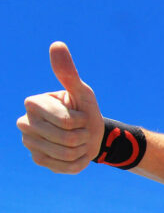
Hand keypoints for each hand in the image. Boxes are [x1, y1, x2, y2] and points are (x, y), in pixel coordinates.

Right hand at [16, 42, 104, 173]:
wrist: (90, 134)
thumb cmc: (84, 109)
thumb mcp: (81, 92)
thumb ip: (68, 73)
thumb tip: (57, 45)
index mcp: (33, 103)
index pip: (67, 121)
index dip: (82, 120)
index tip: (79, 115)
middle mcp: (25, 123)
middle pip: (68, 138)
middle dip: (84, 135)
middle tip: (81, 130)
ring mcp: (29, 143)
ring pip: (67, 154)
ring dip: (82, 149)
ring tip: (78, 140)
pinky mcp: (37, 160)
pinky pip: (65, 167)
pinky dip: (78, 162)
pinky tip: (75, 153)